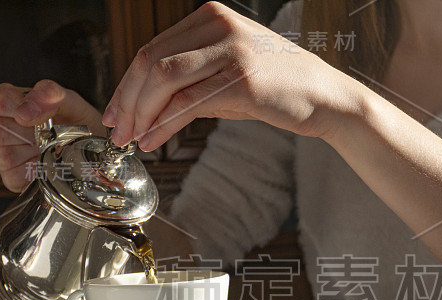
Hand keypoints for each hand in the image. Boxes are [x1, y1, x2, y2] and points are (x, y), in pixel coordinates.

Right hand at [0, 79, 105, 191]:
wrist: (98, 155)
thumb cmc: (82, 126)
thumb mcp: (72, 104)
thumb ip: (50, 95)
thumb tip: (25, 110)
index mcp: (20, 104)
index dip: (9, 107)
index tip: (26, 117)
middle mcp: (9, 128)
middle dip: (16, 134)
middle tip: (41, 137)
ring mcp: (9, 153)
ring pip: (0, 156)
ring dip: (27, 156)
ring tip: (48, 151)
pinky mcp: (15, 178)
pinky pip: (12, 177)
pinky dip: (32, 174)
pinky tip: (46, 167)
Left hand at [104, 1, 360, 150]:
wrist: (326, 97)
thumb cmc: (278, 88)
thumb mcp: (228, 75)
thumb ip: (189, 83)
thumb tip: (147, 110)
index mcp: (211, 17)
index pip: (152, 48)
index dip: (126, 83)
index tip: (115, 111)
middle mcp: (218, 26)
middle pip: (150, 60)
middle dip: (127, 99)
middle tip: (116, 129)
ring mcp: (231, 49)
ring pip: (163, 77)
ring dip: (140, 112)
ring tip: (131, 138)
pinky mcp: (241, 78)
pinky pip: (188, 101)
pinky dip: (164, 123)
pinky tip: (153, 140)